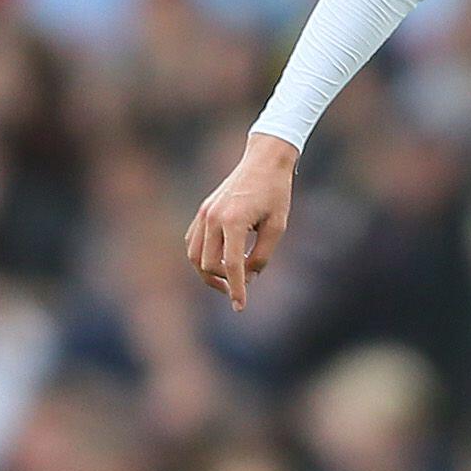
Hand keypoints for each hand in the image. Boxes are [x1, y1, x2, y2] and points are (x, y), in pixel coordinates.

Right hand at [185, 134, 298, 311]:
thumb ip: (263, 255)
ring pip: (194, 257)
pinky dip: (202, 258)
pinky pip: (193, 243)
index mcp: (233, 221)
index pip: (230, 265)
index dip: (237, 289)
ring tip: (231, 280)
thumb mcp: (278, 227)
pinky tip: (220, 263)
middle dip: (224, 282)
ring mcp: (203, 214)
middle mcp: (212, 218)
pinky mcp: (201, 212)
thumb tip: (249, 278)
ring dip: (209, 273)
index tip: (241, 307)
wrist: (263, 162)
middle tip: (244, 286)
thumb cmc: (276, 193)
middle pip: (208, 265)